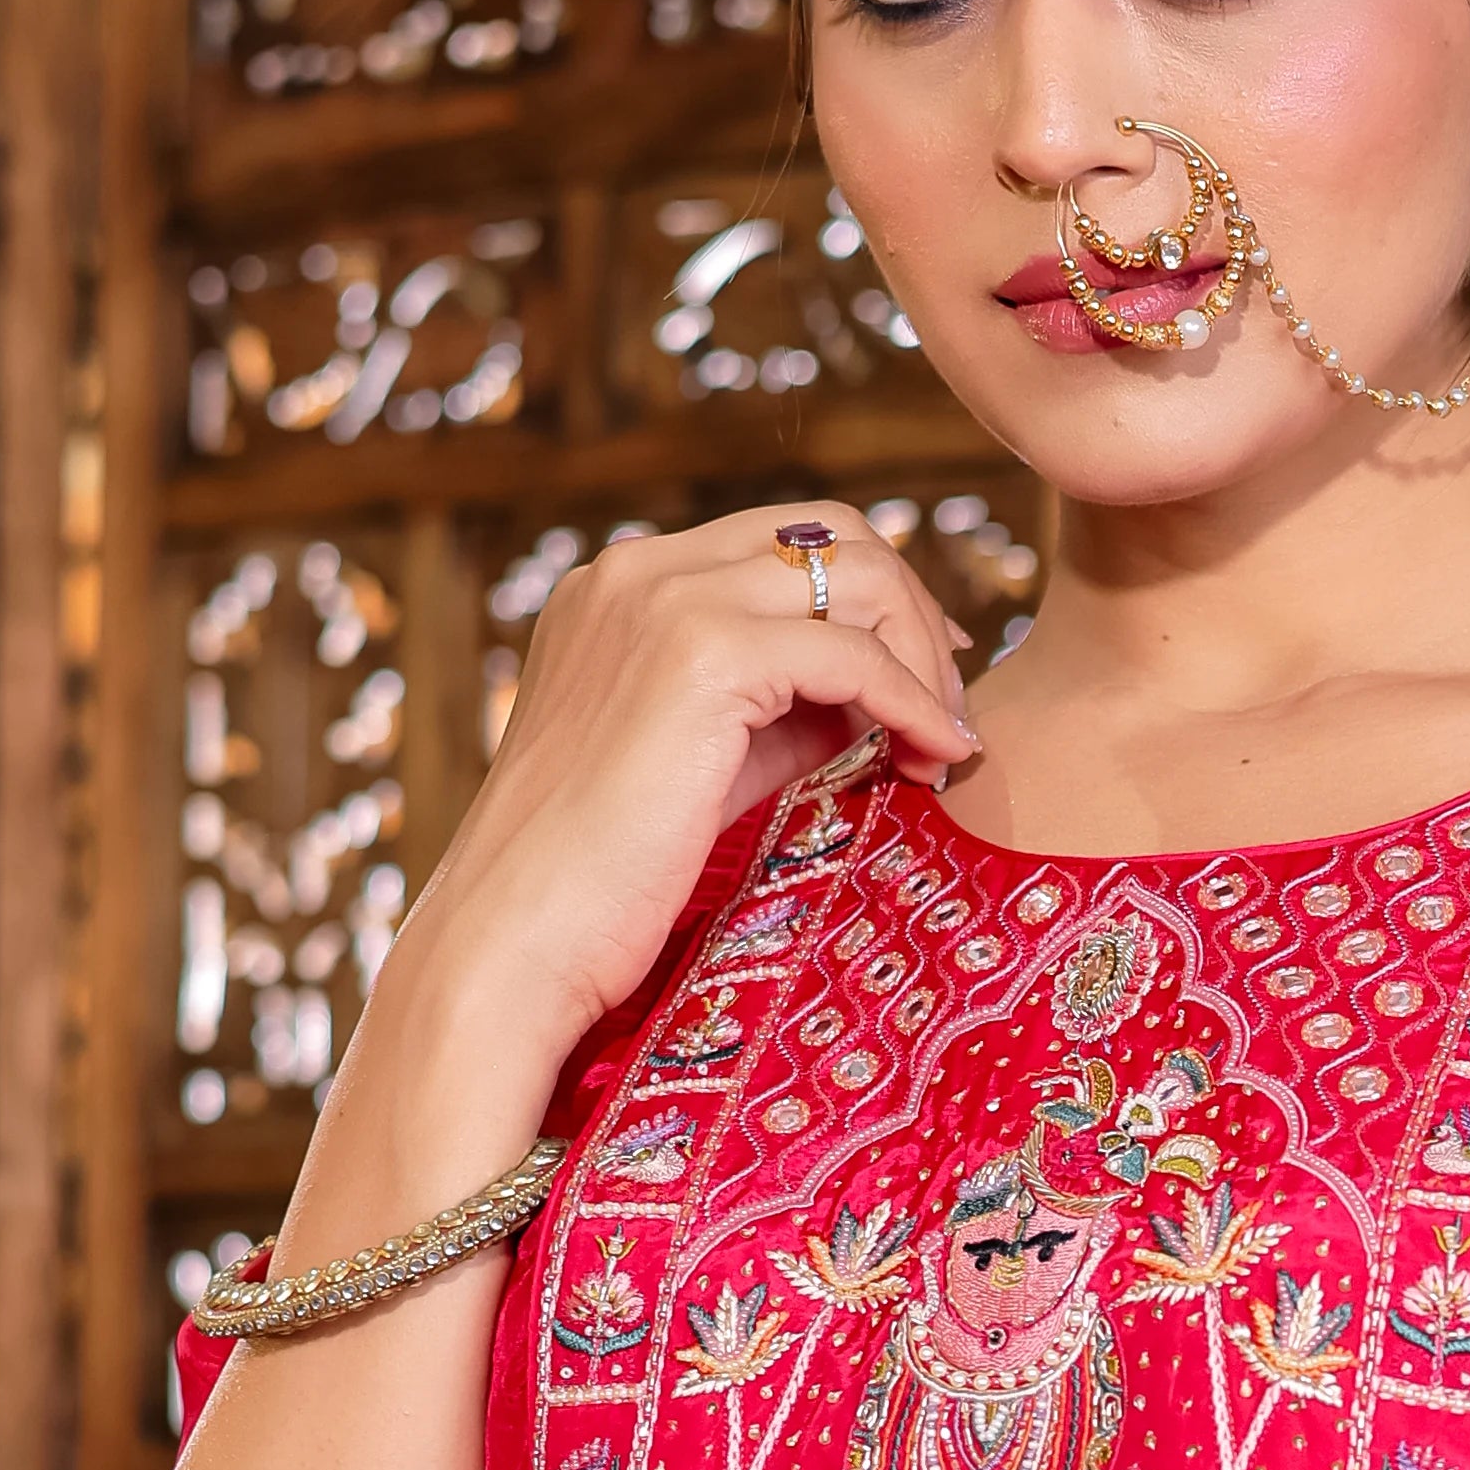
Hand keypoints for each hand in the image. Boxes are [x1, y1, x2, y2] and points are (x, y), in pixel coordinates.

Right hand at [390, 504, 979, 1071]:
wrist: (520, 939)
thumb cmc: (605, 878)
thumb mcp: (704, 760)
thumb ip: (779, 707)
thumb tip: (881, 690)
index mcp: (624, 585)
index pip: (785, 540)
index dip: (872, 601)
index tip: (924, 678)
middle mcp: (637, 570)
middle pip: (833, 531)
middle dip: (913, 613)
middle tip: (949, 708)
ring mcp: (663, 601)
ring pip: (857, 576)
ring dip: (923, 657)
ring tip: (942, 745)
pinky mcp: (700, 656)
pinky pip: (854, 652)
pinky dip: (912, 701)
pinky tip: (931, 759)